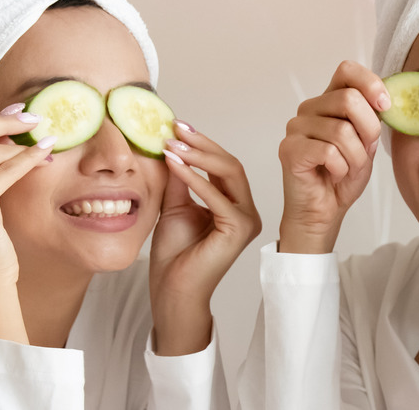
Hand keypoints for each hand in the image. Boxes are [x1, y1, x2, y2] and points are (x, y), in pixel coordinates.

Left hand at [149, 120, 260, 354]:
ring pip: (229, 174)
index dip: (201, 145)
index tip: (176, 127)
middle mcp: (246, 211)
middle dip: (201, 144)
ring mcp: (246, 220)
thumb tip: (173, 145)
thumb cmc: (175, 256)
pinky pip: (218, 196)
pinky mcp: (239, 230)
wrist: (173, 290)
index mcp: (233, 205)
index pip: (222, 166)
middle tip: (175, 128)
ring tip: (171, 143)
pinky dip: (195, 177)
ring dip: (199, 156)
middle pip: (230, 165)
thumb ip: (179, 178)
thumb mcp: (174, 205)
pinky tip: (174, 164)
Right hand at [278, 60, 388, 253]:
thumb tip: (386, 99)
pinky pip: (328, 152)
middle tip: (363, 153)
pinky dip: (340, 168)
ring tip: (347, 169)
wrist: (323, 212)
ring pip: (342, 131)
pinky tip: (333, 174)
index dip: (370, 84)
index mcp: (328, 101)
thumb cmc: (342, 178)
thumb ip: (372, 117)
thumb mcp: (367, 143)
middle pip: (349, 99)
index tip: (385, 106)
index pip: (347, 71)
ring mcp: (296, 128)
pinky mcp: (289, 150)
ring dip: (355, 158)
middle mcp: (309, 109)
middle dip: (368, 131)